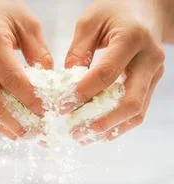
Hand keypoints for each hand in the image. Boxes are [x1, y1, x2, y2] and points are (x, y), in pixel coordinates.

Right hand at [0, 0, 52, 139]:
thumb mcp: (26, 22)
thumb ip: (39, 54)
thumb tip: (49, 87)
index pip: (11, 79)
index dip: (30, 100)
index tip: (46, 112)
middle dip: (18, 123)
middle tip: (37, 132)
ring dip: (6, 127)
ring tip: (26, 134)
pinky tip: (12, 125)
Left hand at [65, 0, 164, 142]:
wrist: (148, 9)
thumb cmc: (116, 10)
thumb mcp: (90, 21)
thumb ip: (78, 53)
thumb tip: (69, 88)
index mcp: (132, 38)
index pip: (106, 74)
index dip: (83, 93)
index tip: (63, 107)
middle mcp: (149, 59)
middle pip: (130, 102)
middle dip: (101, 122)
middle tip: (76, 131)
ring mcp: (154, 74)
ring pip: (136, 113)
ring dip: (110, 129)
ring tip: (85, 137)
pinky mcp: (152, 84)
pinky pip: (139, 111)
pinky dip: (119, 125)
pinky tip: (101, 132)